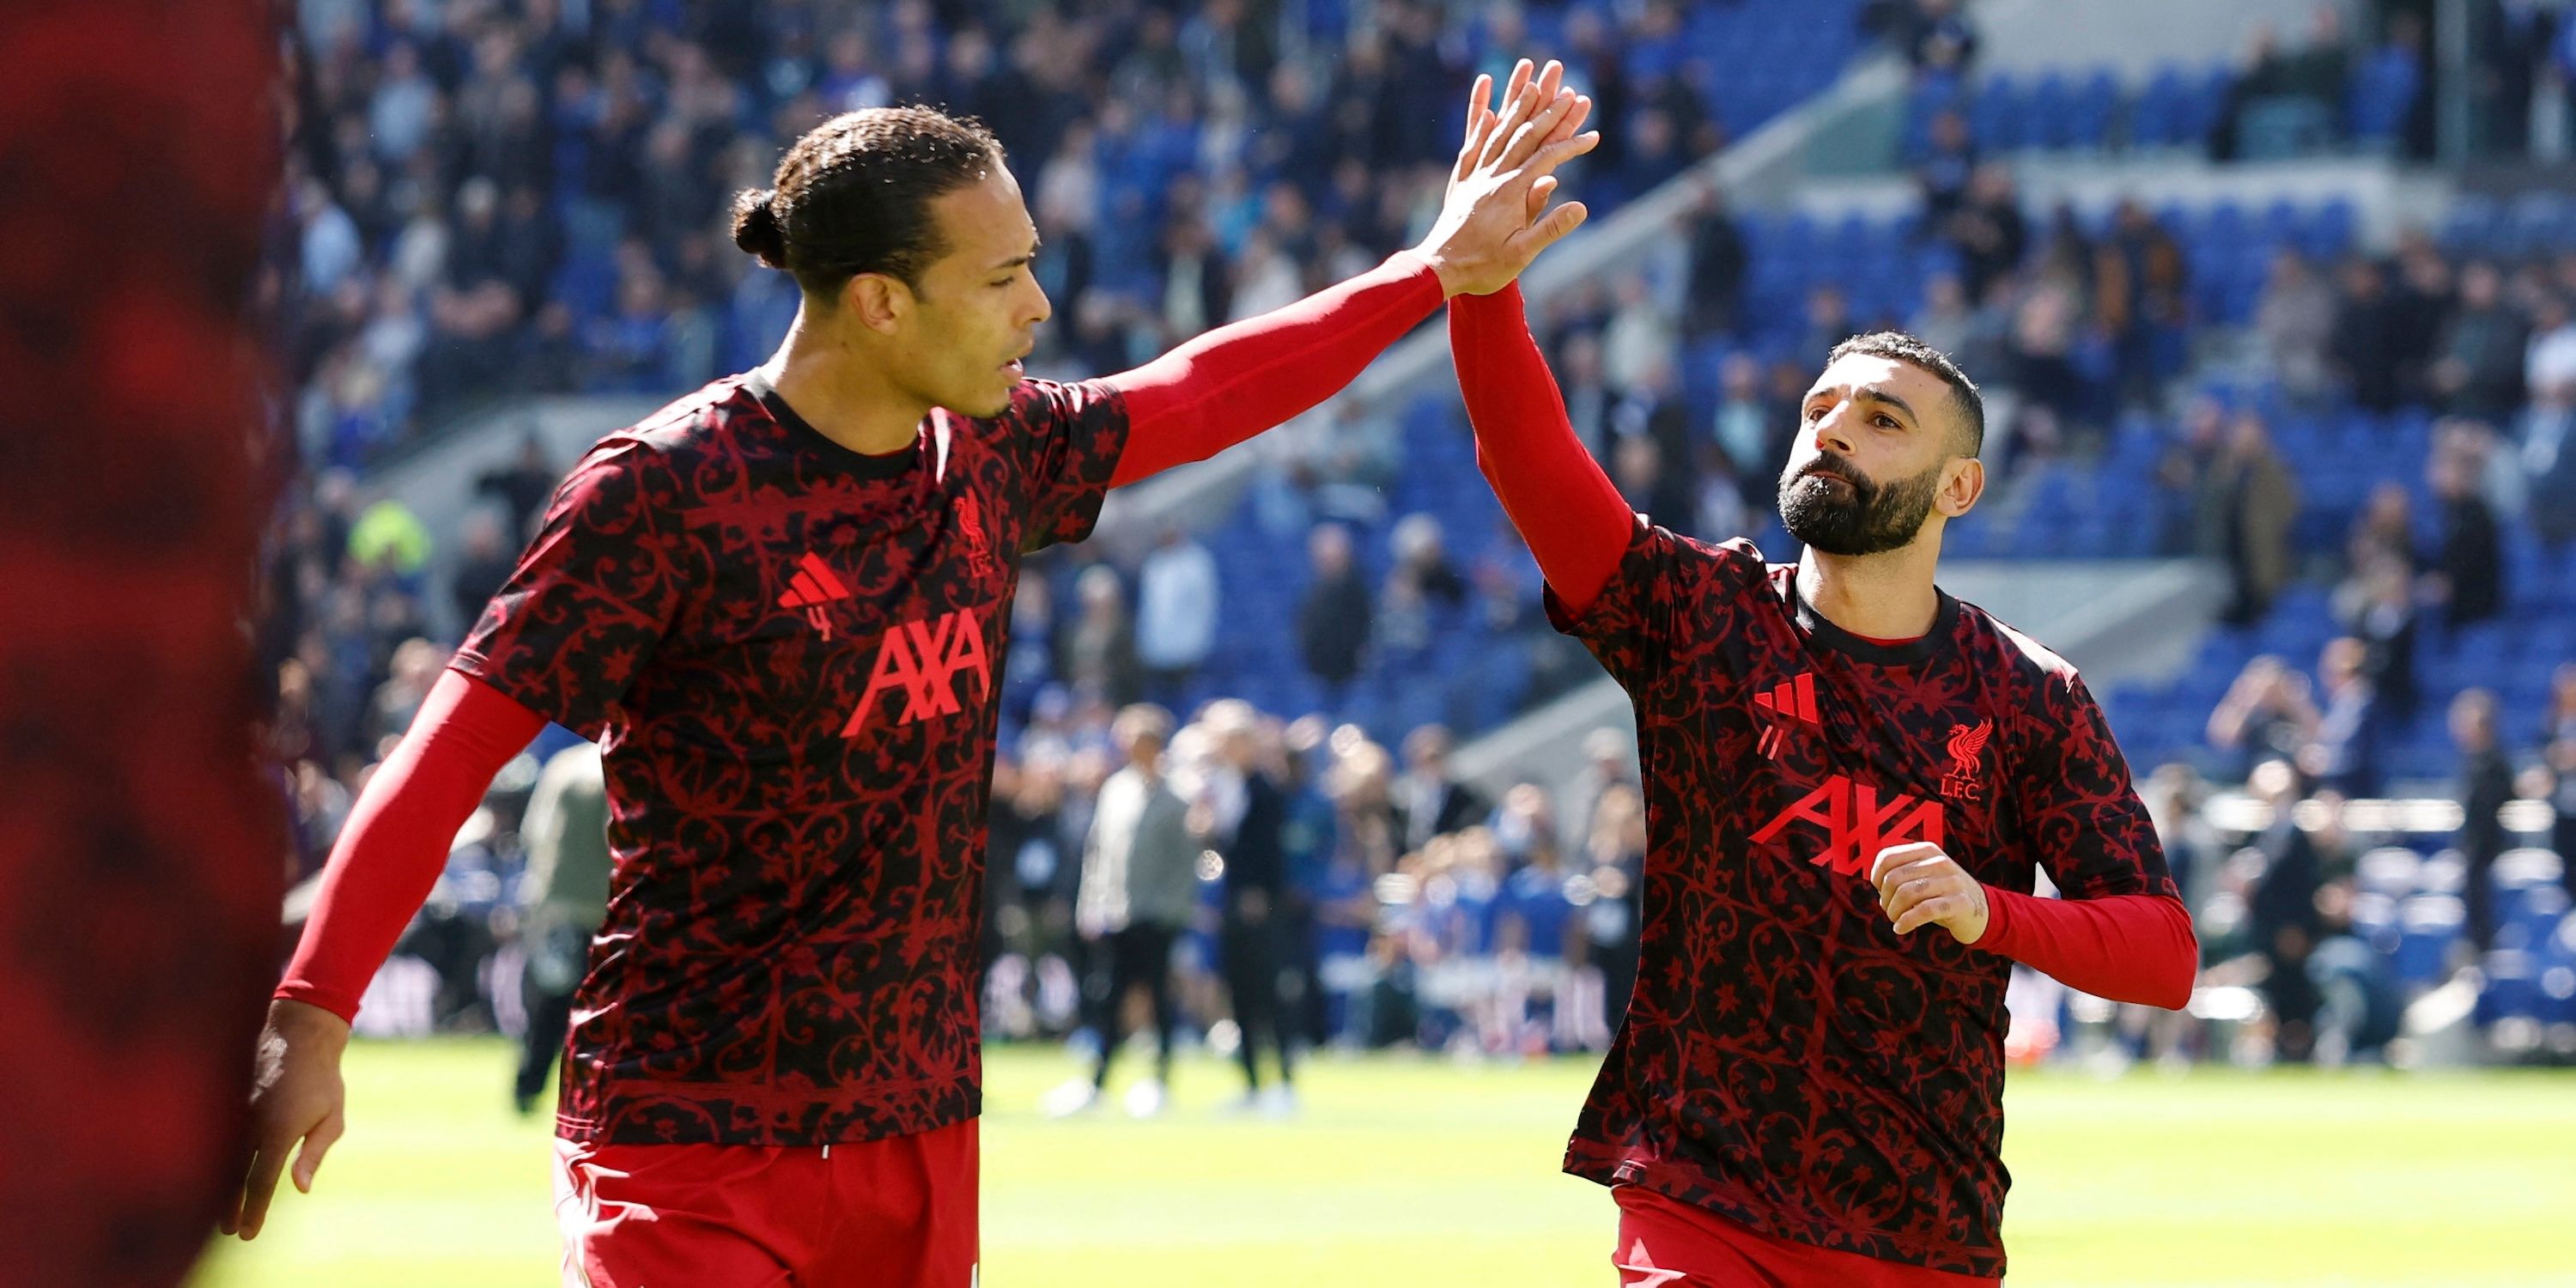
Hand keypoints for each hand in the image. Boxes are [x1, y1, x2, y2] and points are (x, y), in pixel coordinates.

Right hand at [222, 998, 350, 1239]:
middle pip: (232, 1175)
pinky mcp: (227, 1102)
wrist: (298, 1034)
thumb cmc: (321, 1079)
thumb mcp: (331, 1117)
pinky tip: (216, 1178)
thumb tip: (300, 1189)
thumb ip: (314, 1153)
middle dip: (230, 1206)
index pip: (260, 1181)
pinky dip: (214, 1161)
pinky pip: (217, 1138)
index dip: (253, 1210)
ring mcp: (235, 1111)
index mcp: (278, 1130)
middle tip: (231, 1231)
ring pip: (219, 1158)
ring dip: (219, 1187)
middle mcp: (250, 1123)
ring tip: (223, 1213)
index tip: (248, 1233)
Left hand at [1417, 58, 1600, 297]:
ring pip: (1498, 131)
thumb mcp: (1521, 254)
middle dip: (1549, 111)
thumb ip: (1550, 228)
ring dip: (1516, 106)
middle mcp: (1492, 176)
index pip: (1547, 158)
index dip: (1572, 144)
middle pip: (1524, 135)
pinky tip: (1487, 109)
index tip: (1594, 135)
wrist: (1437, 268)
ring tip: (1530, 82)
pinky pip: (1472, 144)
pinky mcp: (1462, 181)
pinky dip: (1479, 123)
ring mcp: (1475, 176)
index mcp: (1510, 192)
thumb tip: (1581, 207)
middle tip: (1568, 90)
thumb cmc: (1482, 267)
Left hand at [1868, 843, 1990, 944]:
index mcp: (1927, 850)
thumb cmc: (1943, 894)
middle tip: (1890, 910)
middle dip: (1885, 898)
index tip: (1881, 892)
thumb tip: (1876, 884)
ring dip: (1894, 911)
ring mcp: (1951, 881)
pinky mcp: (1960, 903)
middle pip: (1894, 878)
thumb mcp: (1924, 875)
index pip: (1887, 857)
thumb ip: (1902, 873)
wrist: (1984, 910)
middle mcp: (1939, 862)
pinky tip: (1901, 928)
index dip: (1876, 877)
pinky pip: (1924, 911)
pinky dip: (1906, 922)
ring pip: (1907, 894)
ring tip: (1896, 920)